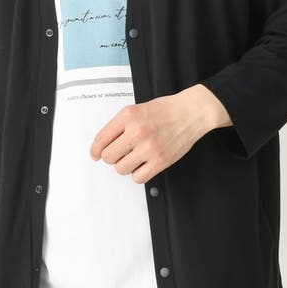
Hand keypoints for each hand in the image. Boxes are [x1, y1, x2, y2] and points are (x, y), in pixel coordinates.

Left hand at [89, 84, 230, 183]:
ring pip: (121, 169)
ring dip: (125, 166)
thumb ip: (120, 124)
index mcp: (128, 116)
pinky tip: (143, 165)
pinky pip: (138, 178)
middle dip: (111, 157)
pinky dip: (138, 174)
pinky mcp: (160, 161)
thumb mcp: (137, 109)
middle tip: (119, 154)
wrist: (191, 112)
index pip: (101, 139)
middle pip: (108, 156)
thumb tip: (102, 145)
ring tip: (134, 157)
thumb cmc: (165, 110)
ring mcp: (149, 148)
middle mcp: (136, 132)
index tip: (95, 154)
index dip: (95, 150)